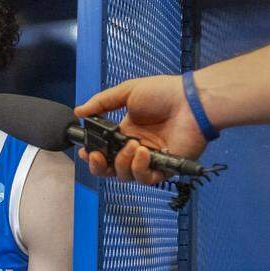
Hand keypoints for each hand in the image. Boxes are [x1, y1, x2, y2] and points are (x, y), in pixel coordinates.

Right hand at [74, 75, 207, 184]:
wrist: (191, 101)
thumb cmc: (164, 93)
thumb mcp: (127, 92)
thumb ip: (101, 103)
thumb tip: (78, 111)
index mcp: (125, 133)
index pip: (104, 151)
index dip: (93, 155)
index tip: (86, 151)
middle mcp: (135, 148)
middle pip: (110, 169)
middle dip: (99, 165)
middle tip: (98, 156)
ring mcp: (150, 160)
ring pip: (125, 175)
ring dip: (123, 162)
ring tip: (133, 145)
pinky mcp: (164, 169)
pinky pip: (145, 178)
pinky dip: (140, 168)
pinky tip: (143, 152)